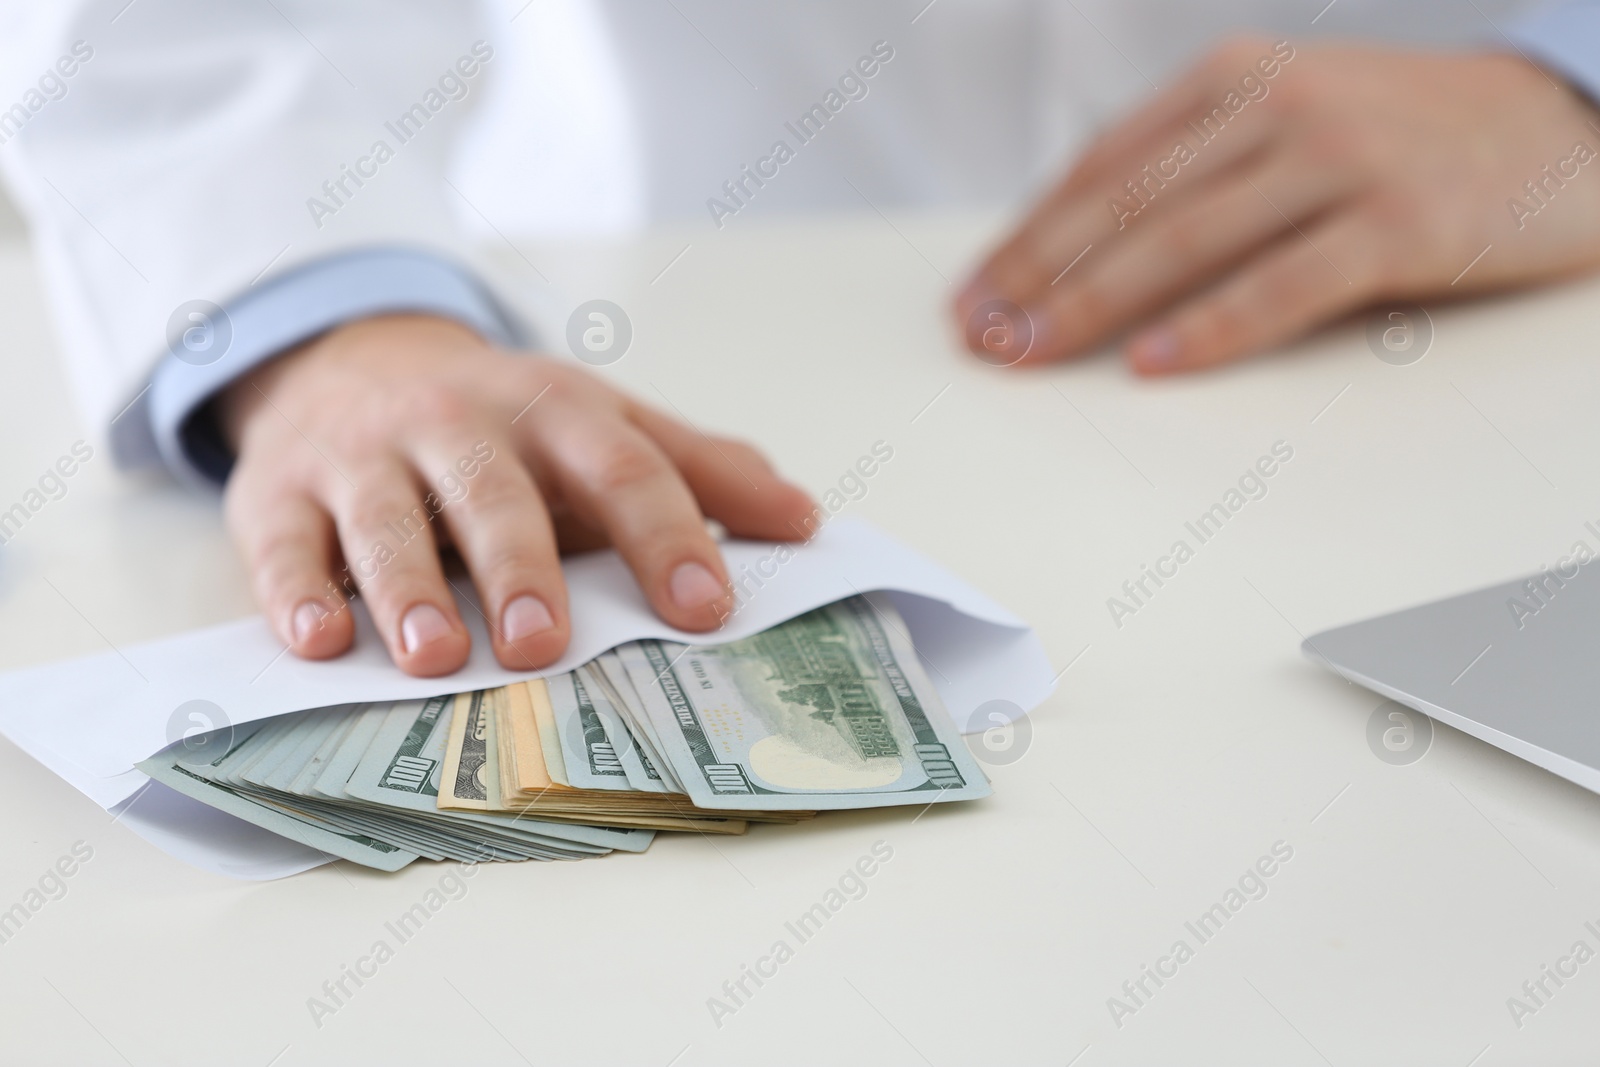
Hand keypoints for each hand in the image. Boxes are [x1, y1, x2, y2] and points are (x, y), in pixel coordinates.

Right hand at [219, 314, 815, 676]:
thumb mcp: (604, 422)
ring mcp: (366, 454)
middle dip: (522, 566)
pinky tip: (317, 642)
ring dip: (410, 589)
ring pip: (386, 519)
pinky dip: (296, 591)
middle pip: (495, 492)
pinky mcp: (281, 490)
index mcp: (554, 408)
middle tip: (547, 644)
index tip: (706, 609)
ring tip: (437, 658)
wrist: (351, 361)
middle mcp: (459, 423)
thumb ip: (699, 467)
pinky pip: (285, 541)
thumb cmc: (504, 421)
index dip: (667, 537)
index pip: (622, 468)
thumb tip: (804, 519)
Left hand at [956, 39, 1599, 373]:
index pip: (1102, 165)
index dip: (1027, 235)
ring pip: (1183, 240)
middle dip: (1037, 277)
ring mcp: (1340, 159)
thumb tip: (1083, 254)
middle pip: (1125, 203)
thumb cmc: (1406, 136)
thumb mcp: (1290, 121)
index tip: (972, 294)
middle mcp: (1278, 104)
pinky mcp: (1400, 220)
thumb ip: (1201, 169)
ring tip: (1031, 354)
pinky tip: (1153, 366)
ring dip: (1092, 305)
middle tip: (979, 338)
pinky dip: (1213, 328)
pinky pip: (1284, 284)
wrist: (1566, 122)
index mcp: (1235, 77)